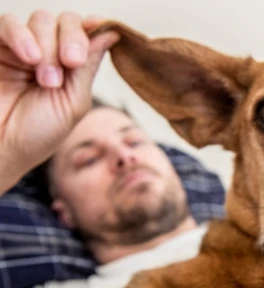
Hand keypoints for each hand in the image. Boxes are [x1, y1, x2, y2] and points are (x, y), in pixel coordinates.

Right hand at [0, 11, 117, 181]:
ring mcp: (20, 47)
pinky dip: (22, 36)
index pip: (86, 33)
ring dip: (49, 46)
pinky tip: (30, 58)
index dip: (95, 28)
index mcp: (70, 67)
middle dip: (73, 39)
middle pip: (67, 21)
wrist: (1, 151)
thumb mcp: (73, 102)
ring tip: (47, 80)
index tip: (103, 29)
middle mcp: (47, 52)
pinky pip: (8, 22)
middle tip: (71, 62)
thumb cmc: (37, 134)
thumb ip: (88, 66)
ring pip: (42, 20)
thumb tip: (112, 32)